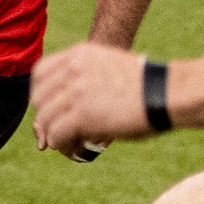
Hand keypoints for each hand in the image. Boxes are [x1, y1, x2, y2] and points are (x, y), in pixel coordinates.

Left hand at [31, 44, 152, 155]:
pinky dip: (62, 145)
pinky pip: (56, 134)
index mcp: (79, 54)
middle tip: (59, 130)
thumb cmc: (145, 85)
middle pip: (38, 98)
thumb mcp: (109, 67)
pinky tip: (74, 149)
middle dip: (45, 117)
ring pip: (44, 119)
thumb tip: (65, 102)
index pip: (39, 72)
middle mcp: (73, 69)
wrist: (165, 92)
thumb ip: (85, 76)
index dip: (40, 94)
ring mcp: (76, 91)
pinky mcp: (81, 114)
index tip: (49, 108)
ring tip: (69, 143)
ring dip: (54, 135)